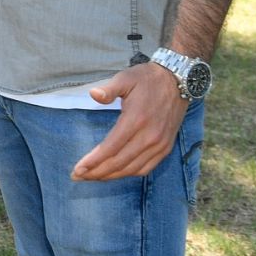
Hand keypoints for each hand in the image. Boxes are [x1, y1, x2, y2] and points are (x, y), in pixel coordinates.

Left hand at [72, 61, 188, 180]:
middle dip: (97, 172)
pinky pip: (146, 168)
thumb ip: (109, 88)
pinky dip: (129, 173)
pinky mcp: (166, 147)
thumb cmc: (147, 79)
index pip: (110, 148)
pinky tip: (116, 173)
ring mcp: (159, 144)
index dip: (93, 161)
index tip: (77, 169)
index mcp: (136, 120)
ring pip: (132, 168)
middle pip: (119, 163)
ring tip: (92, 177)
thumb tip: (93, 94)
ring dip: (111, 176)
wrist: (178, 81)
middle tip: (78, 176)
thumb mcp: (126, 78)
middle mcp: (149, 136)